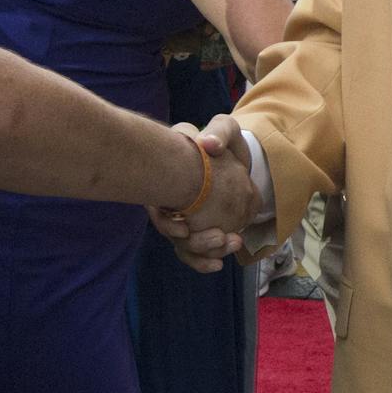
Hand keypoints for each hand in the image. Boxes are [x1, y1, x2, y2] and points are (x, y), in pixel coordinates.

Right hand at [149, 116, 258, 273]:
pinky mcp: (195, 228)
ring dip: (206, 251)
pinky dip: (204, 261)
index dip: (166, 223)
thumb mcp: (223, 128)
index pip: (158, 206)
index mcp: (169, 177)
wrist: (231, 156)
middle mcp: (168, 198)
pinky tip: (218, 264)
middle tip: (220, 237)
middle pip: (171, 232)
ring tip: (233, 242)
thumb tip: (208, 144)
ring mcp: (180, 215)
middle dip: (195, 242)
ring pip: (184, 245)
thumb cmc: (221, 140)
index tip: (184, 229)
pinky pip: (192, 252)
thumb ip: (219, 132)